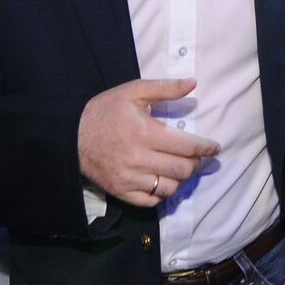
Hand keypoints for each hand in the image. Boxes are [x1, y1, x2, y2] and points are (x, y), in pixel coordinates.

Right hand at [77, 78, 218, 207]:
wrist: (70, 135)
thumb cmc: (105, 110)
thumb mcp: (133, 91)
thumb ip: (164, 88)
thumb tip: (193, 83)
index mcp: (145, 133)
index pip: (187, 146)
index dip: (206, 148)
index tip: (214, 148)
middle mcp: (139, 159)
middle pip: (182, 169)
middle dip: (196, 163)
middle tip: (197, 157)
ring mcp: (129, 178)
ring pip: (170, 188)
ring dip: (180, 179)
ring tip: (179, 167)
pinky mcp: (121, 191)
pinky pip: (151, 201)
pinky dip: (162, 193)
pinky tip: (162, 179)